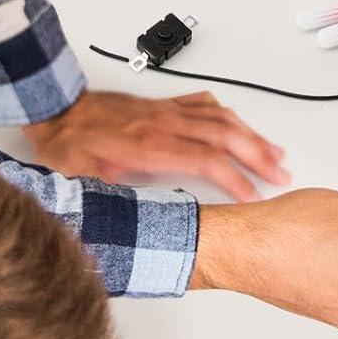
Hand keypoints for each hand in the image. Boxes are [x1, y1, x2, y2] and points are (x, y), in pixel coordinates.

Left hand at [26, 89, 289, 200]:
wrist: (56, 108)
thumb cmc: (67, 144)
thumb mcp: (87, 183)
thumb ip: (115, 205)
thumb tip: (129, 234)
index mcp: (149, 145)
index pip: (206, 160)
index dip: (235, 179)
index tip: (253, 196)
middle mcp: (165, 123)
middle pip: (225, 135)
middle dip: (258, 155)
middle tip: (281, 173)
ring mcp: (167, 111)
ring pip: (222, 117)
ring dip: (251, 135)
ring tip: (273, 150)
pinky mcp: (163, 105)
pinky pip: (204, 104)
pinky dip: (227, 115)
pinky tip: (237, 122)